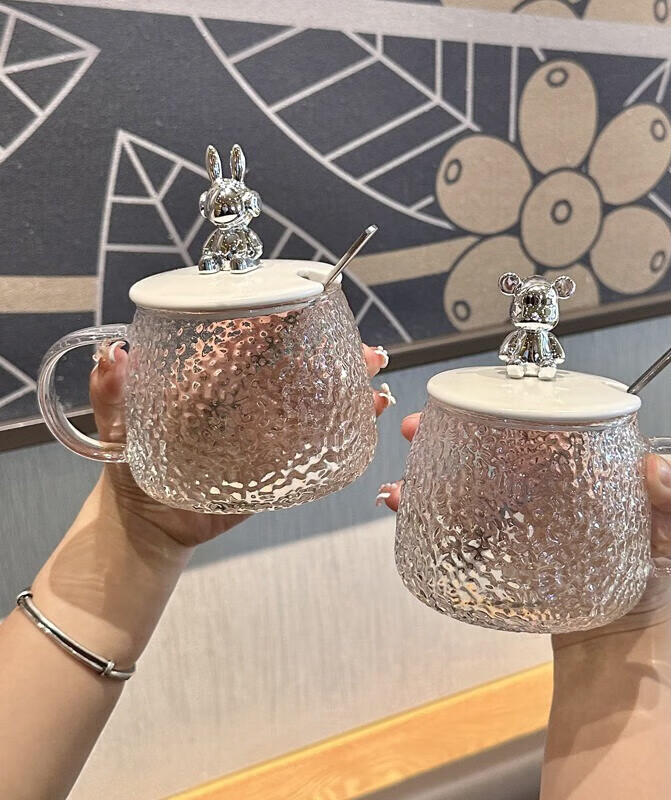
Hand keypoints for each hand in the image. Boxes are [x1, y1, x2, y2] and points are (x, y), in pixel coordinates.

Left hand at [91, 341, 392, 547]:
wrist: (147, 523)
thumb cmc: (131, 466)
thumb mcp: (118, 425)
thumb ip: (112, 392)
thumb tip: (111, 355)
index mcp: (213, 381)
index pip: (251, 344)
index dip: (281, 324)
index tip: (307, 309)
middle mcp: (246, 400)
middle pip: (296, 367)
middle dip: (332, 353)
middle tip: (363, 349)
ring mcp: (266, 431)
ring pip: (313, 400)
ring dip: (348, 386)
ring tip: (374, 376)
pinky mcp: (278, 464)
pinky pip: (314, 444)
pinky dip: (344, 429)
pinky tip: (368, 416)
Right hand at [378, 412, 670, 636]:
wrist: (617, 634)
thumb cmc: (644, 574)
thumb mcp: (663, 533)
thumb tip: (661, 471)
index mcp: (576, 457)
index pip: (534, 413)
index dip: (498, 399)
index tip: (472, 397)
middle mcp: (541, 475)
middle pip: (486, 438)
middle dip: (444, 427)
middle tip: (417, 428)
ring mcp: (516, 507)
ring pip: (464, 474)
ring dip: (427, 468)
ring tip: (403, 479)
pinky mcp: (499, 539)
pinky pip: (459, 517)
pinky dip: (428, 510)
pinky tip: (408, 507)